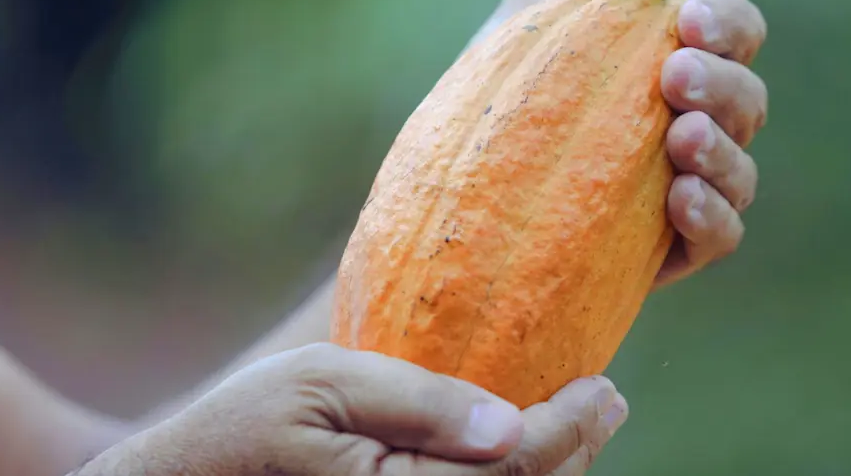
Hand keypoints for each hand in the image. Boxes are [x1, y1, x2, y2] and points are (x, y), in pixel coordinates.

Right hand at [133, 343, 627, 474]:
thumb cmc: (244, 429)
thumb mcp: (323, 384)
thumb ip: (416, 401)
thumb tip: (507, 422)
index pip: (516, 469)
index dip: (570, 427)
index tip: (604, 388)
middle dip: (575, 453)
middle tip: (607, 405)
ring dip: (551, 475)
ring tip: (580, 428)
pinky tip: (520, 457)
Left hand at [468, 0, 767, 287]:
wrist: (457, 202)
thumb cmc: (494, 101)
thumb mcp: (528, 27)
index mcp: (671, 72)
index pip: (733, 38)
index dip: (728, 23)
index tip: (686, 17)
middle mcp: (692, 130)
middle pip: (748, 100)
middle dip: (722, 81)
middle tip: (674, 75)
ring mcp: (688, 193)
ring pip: (743, 172)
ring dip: (721, 148)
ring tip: (682, 135)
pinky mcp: (673, 250)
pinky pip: (722, 236)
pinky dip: (712, 214)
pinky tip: (679, 196)